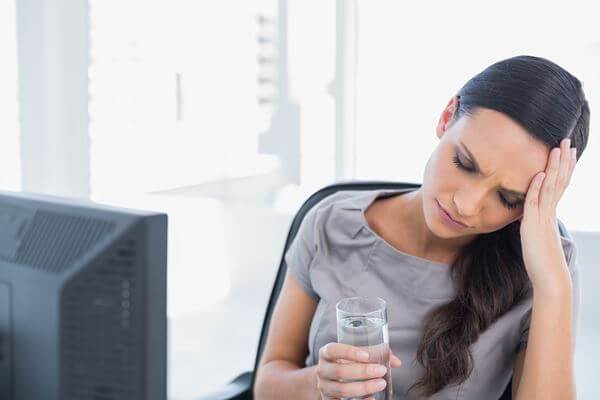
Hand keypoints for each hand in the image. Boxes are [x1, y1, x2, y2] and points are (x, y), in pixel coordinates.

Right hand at [315, 342, 400, 398]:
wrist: (327, 379)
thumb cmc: (345, 363)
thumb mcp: (353, 354)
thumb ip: (373, 353)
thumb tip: (396, 362)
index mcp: (326, 353)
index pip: (333, 350)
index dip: (348, 352)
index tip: (366, 356)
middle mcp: (322, 370)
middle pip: (340, 371)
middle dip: (362, 372)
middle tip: (381, 370)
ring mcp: (324, 387)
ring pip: (342, 390)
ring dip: (363, 388)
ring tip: (381, 384)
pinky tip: (372, 399)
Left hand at [519, 138, 576, 289]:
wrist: (550, 279)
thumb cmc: (542, 260)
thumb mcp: (536, 236)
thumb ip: (535, 222)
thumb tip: (529, 215)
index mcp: (550, 214)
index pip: (559, 185)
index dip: (563, 167)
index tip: (567, 151)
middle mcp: (550, 213)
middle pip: (559, 181)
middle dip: (562, 160)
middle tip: (567, 140)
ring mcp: (543, 219)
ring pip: (550, 188)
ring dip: (553, 167)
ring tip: (558, 148)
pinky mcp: (534, 227)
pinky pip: (536, 204)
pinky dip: (537, 188)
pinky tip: (539, 174)